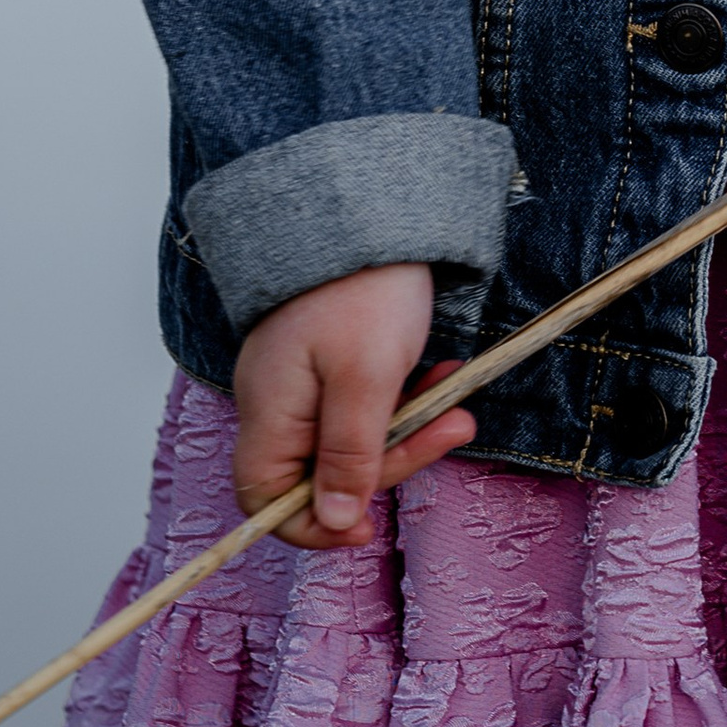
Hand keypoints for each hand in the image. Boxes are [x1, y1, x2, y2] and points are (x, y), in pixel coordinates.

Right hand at [230, 261, 475, 550]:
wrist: (371, 200)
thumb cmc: (361, 287)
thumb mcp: (365, 378)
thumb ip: (349, 455)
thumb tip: (335, 522)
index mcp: (270, 413)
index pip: (268, 503)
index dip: (317, 526)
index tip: (369, 526)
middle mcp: (278, 403)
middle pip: (322, 474)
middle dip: (394, 461)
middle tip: (452, 430)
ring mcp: (304, 380)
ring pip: (353, 437)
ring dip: (409, 428)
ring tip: (458, 403)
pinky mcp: (331, 359)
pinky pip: (365, 403)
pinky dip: (403, 399)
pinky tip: (439, 377)